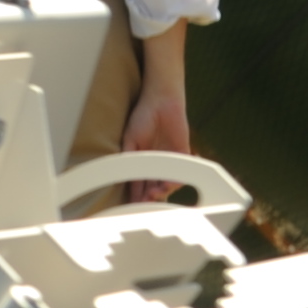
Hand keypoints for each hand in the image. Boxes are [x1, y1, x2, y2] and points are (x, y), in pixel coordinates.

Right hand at [120, 84, 193, 203]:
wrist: (160, 101)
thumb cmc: (142, 117)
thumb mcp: (130, 140)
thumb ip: (128, 159)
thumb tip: (124, 177)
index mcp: (142, 160)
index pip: (139, 182)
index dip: (136, 194)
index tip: (133, 206)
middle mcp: (157, 162)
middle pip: (154, 186)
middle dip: (151, 197)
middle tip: (146, 202)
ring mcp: (171, 159)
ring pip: (168, 181)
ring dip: (163, 189)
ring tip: (157, 192)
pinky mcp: (184, 153)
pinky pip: (183, 170)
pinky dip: (178, 178)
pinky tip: (170, 182)